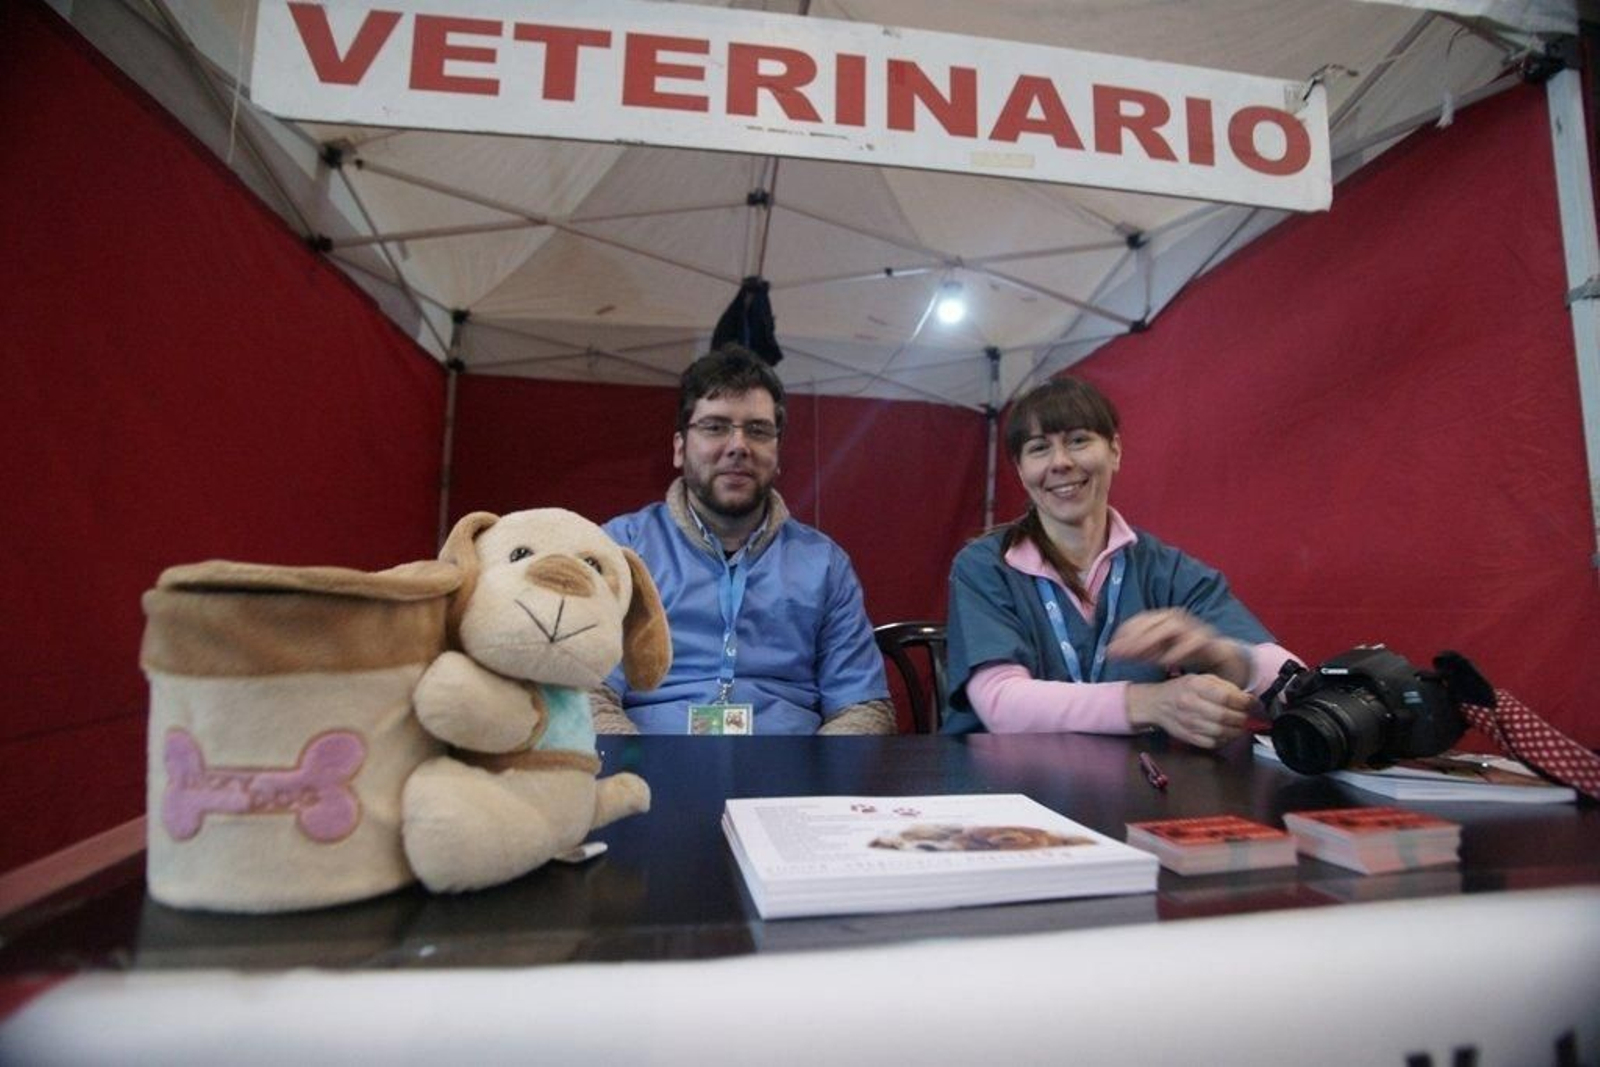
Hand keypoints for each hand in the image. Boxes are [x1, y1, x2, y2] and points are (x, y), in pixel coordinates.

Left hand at [1107, 608, 1251, 687]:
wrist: (1216, 656)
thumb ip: (1134, 651)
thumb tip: (1109, 652)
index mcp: (1161, 618)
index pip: (1138, 620)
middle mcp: (1175, 618)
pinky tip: (1167, 663)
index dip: (1123, 634)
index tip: (1111, 651)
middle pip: (1152, 621)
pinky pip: (1192, 641)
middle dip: (1135, 638)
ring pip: (1171, 626)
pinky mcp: (1206, 638)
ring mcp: (1192, 625)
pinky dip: (1179, 651)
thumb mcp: (1154, 651)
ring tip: (1142, 656)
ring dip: (1155, 640)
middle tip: (1123, 655)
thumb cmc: (1181, 651)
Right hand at [1125, 674, 1253, 748]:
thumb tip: (1248, 699)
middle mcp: (1190, 704)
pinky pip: (1213, 743)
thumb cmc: (1182, 689)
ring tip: (1240, 725)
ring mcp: (1188, 723)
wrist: (1156, 704)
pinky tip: (1227, 733)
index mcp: (1195, 686)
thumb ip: (1225, 687)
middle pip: (1225, 716)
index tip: (1254, 704)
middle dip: (1243, 718)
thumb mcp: (1202, 679)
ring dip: (1237, 730)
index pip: (1226, 697)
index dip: (1245, 702)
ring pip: (1221, 732)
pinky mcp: (1188, 737)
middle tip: (1249, 716)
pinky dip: (1225, 740)